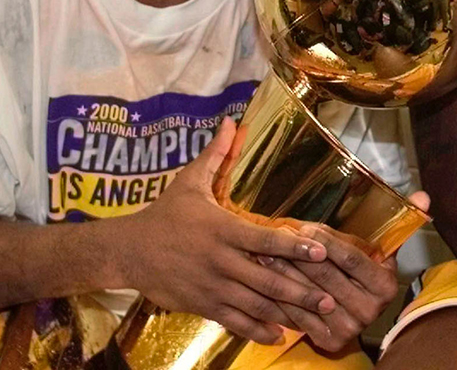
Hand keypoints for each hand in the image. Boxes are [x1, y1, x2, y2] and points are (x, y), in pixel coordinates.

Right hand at [117, 118, 336, 344]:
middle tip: (330, 300)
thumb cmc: (164, 214)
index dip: (294, 247)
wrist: (126, 251)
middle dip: (300, 291)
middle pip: (266, 279)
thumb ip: (216, 155)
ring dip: (286, 313)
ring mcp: (211, 286)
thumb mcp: (189, 182)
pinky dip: (257, 329)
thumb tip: (232, 121)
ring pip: (254, 304)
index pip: (265, 239)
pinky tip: (279, 335)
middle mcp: (220, 261)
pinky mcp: (202, 304)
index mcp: (222, 229)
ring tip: (315, 319)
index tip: (320, 251)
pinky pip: (233, 320)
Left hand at [254, 192, 429, 352]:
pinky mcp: (329, 341)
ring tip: (265, 254)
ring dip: (284, 273)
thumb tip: (423, 195)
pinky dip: (281, 298)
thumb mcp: (382, 251)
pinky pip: (299, 317)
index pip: (352, 259)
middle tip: (276, 238)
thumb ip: (400, 224)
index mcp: (385, 286)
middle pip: (327, 276)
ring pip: (309, 295)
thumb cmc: (365, 274)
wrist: (356, 315)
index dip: (327, 242)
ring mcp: (349, 328)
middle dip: (299, 255)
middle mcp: (370, 310)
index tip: (305, 228)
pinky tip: (267, 282)